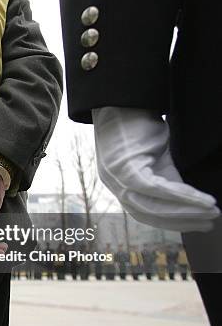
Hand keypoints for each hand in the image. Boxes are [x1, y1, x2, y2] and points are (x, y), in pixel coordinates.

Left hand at [93, 107, 219, 231]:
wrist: (125, 99)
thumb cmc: (140, 126)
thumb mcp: (155, 158)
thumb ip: (166, 180)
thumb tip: (188, 202)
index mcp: (119, 185)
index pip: (146, 214)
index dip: (174, 222)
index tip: (200, 226)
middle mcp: (114, 184)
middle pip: (149, 214)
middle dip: (183, 221)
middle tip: (211, 223)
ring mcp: (116, 177)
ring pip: (154, 206)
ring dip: (186, 211)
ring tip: (212, 212)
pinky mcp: (125, 168)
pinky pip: (156, 189)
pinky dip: (181, 196)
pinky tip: (203, 200)